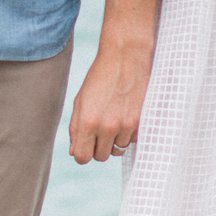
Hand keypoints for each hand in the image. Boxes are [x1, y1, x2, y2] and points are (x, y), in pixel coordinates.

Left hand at [68, 33, 151, 162]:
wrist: (126, 57)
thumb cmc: (100, 77)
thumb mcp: (81, 100)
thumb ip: (76, 128)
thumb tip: (74, 152)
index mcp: (88, 122)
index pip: (82, 158)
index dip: (82, 153)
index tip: (86, 145)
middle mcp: (107, 127)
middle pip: (101, 157)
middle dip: (98, 147)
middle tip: (99, 130)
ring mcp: (126, 125)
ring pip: (118, 150)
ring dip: (114, 140)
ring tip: (113, 118)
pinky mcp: (141, 121)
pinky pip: (132, 140)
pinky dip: (128, 133)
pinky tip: (125, 114)